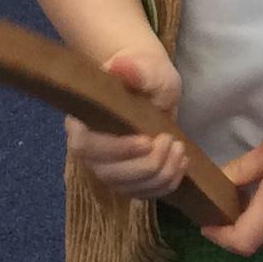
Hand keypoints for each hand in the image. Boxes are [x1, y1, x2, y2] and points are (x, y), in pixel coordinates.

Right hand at [65, 45, 189, 204]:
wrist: (150, 85)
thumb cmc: (144, 74)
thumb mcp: (145, 67)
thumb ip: (134, 69)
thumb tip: (120, 67)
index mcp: (82, 122)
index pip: (88, 147)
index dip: (117, 149)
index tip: (148, 140)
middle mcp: (89, 151)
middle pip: (109, 174)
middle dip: (146, 165)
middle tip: (170, 141)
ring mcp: (107, 169)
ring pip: (128, 189)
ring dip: (160, 175)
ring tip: (180, 149)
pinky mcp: (128, 180)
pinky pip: (144, 194)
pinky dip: (166, 184)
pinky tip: (181, 163)